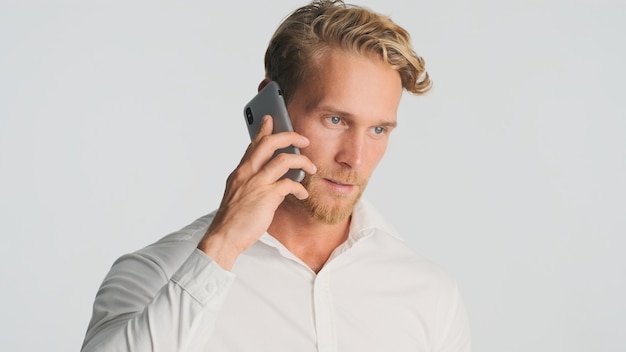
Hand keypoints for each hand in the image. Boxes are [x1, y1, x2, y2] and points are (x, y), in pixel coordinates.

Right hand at [197, 115, 316, 269]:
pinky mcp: (267, 196)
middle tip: (303, 139)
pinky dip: (300, 188)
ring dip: (303, 161)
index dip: (264, 129)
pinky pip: (290, 184)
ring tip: (312, 168)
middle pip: (270, 142)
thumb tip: (265, 175)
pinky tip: (303, 194)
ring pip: (284, 159)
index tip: (271, 119)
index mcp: (240, 171)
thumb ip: (249, 181)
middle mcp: (247, 172)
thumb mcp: (236, 193)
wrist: (224, 237)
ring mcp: (257, 183)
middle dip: (290, 136)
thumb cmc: (232, 219)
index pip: (254, 144)